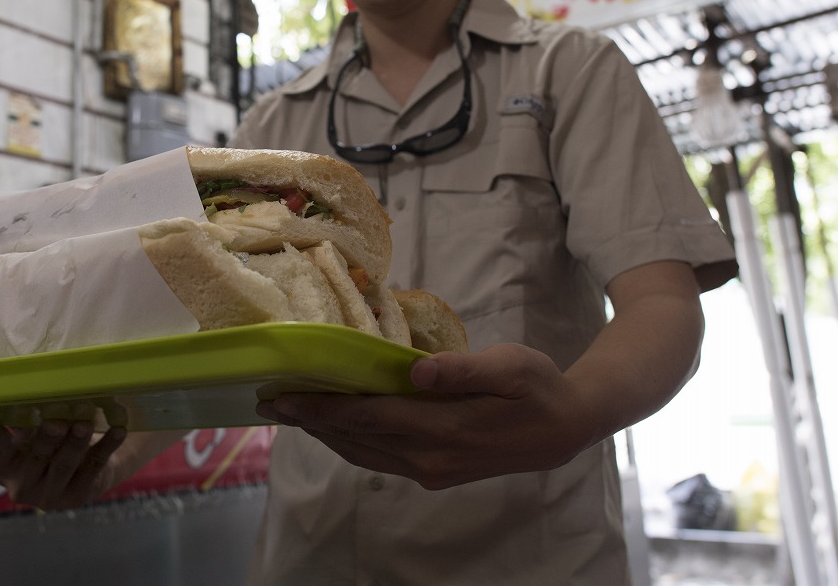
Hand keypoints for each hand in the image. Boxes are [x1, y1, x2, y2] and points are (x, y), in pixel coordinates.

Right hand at [0, 418, 127, 510]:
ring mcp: (48, 497)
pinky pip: (93, 467)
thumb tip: (26, 396)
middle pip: (36, 457)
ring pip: (65, 464)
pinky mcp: (76, 497)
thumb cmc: (48, 442)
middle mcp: (19, 487)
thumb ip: (24, 422)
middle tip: (56, 421)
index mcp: (1, 467)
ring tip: (85, 424)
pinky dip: (107, 446)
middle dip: (47, 437)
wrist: (81, 469)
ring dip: (76, 442)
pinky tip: (117, 431)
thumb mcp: (31, 433)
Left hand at [255, 344, 596, 489]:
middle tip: (269, 401)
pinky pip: (379, 457)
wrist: (568, 428)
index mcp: (445, 430)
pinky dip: (349, 441)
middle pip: (357, 438)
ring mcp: (432, 470)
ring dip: (325, 433)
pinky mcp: (435, 471)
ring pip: (364, 452)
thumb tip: (415, 369)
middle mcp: (431, 458)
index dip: (325, 407)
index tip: (286, 395)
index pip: (370, 418)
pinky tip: (334, 426)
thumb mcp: (512, 367)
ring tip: (291, 412)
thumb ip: (463, 369)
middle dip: (311, 420)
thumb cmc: (539, 387)